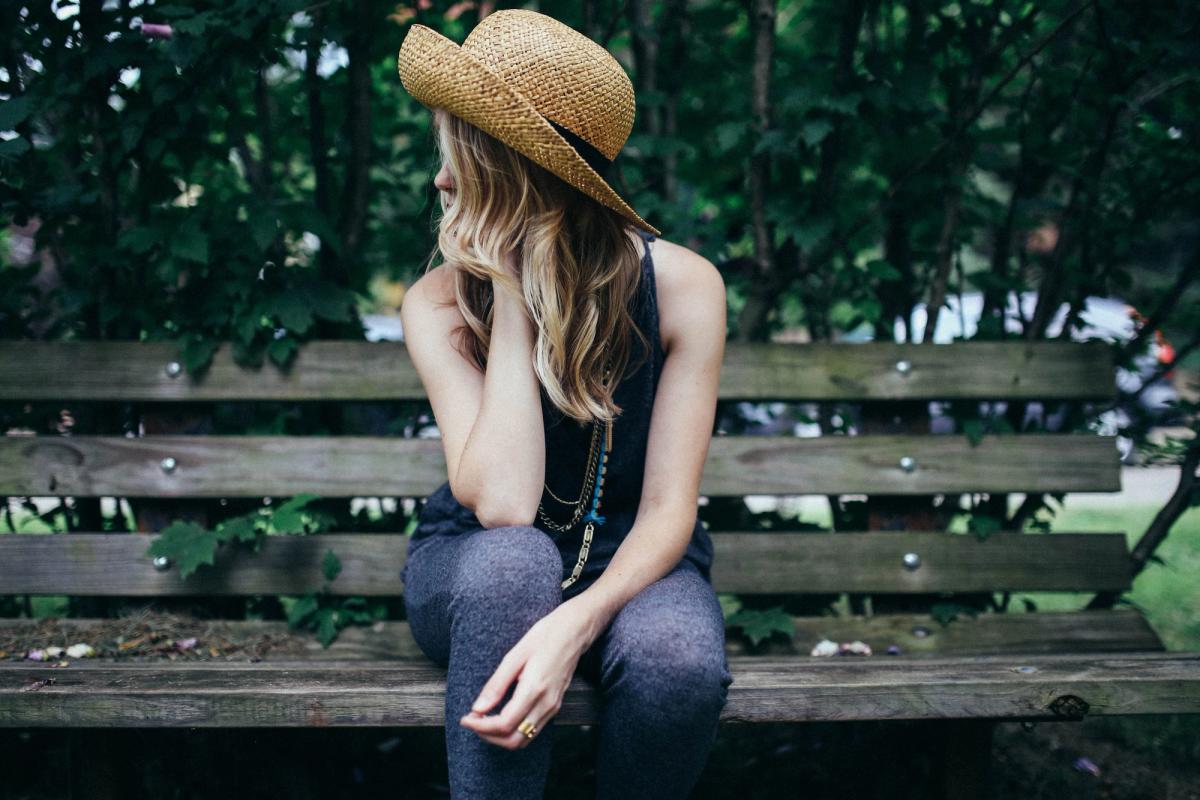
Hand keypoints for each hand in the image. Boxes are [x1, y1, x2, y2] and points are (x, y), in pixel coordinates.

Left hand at [459, 599, 596, 749]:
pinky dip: (513, 730)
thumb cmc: (544, 636)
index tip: (466, 717)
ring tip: (484, 720)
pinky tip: (501, 716)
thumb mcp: (515, 655)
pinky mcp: (555, 706)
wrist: (574, 631)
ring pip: (524, 739)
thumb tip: (478, 708)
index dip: (481, 726)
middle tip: (472, 721)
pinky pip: (532, 730)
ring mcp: (553, 707)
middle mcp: (546, 704)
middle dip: (488, 737)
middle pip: (513, 740)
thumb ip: (496, 684)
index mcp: (534, 689)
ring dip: (500, 737)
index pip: (504, 724)